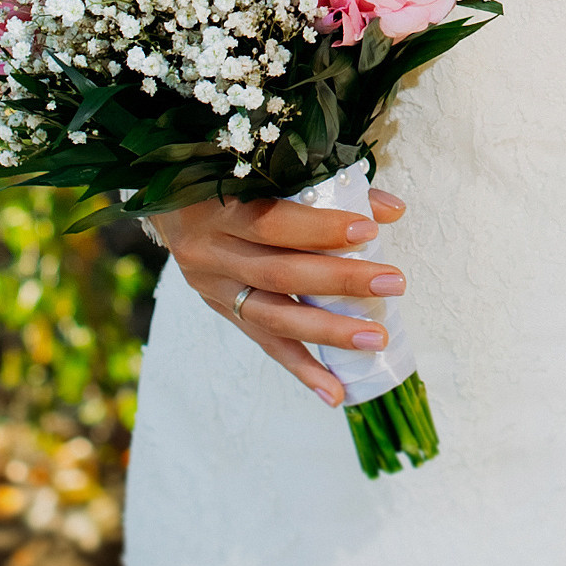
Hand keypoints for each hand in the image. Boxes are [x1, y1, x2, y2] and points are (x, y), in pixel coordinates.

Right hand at [154, 187, 408, 407]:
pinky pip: (264, 343)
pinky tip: (334, 391)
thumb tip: (393, 210)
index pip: (273, 222)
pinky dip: (301, 368)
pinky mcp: (222, 311)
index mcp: (219, 207)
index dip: (320, 229)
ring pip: (274, 316)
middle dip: (341, 280)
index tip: (369, 232)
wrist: (173, 204)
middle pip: (280, 273)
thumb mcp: (266, 173)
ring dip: (329, 330)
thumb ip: (328, 187)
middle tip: (393, 282)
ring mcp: (214, 287)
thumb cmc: (231, 179)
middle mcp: (211, 252)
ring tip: (375, 339)